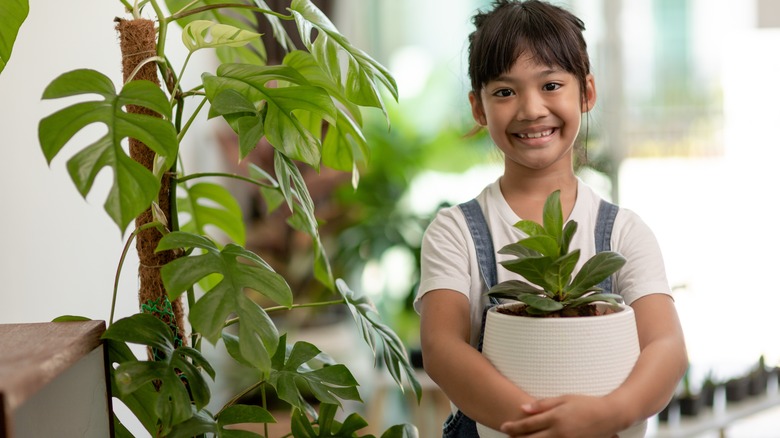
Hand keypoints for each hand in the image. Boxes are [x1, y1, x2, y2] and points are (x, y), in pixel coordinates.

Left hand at [499, 395, 621, 437]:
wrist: (610, 416)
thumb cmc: (586, 404)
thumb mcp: (564, 398)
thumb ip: (543, 404)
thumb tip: (523, 408)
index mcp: (556, 418)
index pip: (528, 425)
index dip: (514, 427)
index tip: (504, 427)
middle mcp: (560, 433)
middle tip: (508, 436)